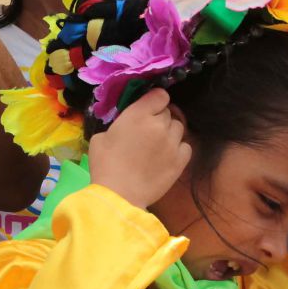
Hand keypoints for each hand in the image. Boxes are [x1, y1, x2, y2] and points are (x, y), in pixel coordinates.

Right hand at [87, 88, 191, 208]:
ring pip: (178, 127)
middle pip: (168, 112)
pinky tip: (166, 155)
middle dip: (159, 118)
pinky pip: (185, 146)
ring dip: (169, 132)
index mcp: (138, 115)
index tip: (148, 108)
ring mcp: (173, 143)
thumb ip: (119, 125)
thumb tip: (126, 125)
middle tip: (147, 130)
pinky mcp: (181, 161)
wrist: (119, 193)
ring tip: (158, 143)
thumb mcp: (101, 137)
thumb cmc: (105, 164)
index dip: (154, 100)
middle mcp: (159, 125)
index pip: (159, 95)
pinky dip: (178, 147)